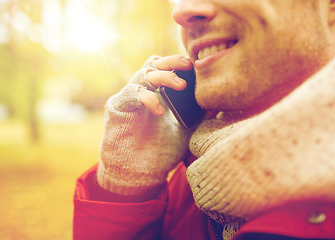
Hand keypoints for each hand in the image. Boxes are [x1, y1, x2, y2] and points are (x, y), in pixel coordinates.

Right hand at [97, 55, 192, 195]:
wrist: (139, 173)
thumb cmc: (161, 151)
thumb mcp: (186, 131)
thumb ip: (197, 116)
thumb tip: (216, 104)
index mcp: (159, 94)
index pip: (167, 68)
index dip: (179, 64)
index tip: (197, 65)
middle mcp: (144, 91)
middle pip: (154, 64)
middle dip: (171, 61)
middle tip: (188, 65)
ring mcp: (130, 97)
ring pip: (143, 74)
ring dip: (163, 76)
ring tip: (180, 86)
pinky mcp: (118, 106)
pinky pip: (131, 93)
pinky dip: (147, 97)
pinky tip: (159, 110)